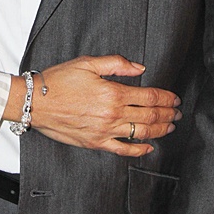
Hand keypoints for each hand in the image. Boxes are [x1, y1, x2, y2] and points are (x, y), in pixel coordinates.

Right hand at [7, 55, 180, 157]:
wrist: (35, 102)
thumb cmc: (58, 81)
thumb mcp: (87, 63)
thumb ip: (116, 63)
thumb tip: (139, 68)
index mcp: (112, 93)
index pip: (149, 97)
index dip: (166, 97)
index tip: (174, 97)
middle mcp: (112, 114)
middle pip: (150, 116)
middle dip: (168, 114)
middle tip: (178, 112)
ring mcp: (105, 131)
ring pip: (142, 134)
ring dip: (160, 130)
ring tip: (170, 126)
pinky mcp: (96, 143)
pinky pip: (124, 151)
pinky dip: (140, 150)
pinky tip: (149, 147)